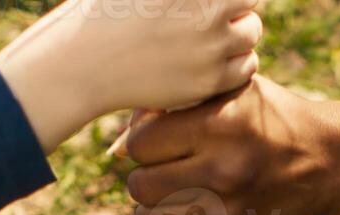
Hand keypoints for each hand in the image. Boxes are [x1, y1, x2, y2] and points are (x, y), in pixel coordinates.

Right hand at [0, 0, 262, 153]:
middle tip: (212, 14)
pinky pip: (245, 68)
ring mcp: (211, 48)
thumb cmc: (109, 12)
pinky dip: (236, 62)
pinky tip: (213, 59)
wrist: (88, 62)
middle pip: (249, 1)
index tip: (214, 3)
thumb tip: (199, 1)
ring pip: (251, 34)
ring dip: (237, 33)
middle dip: (234, 6)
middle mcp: (206, 13)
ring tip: (211, 36)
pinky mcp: (209, 81)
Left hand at [124, 76, 339, 214]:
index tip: (160, 146)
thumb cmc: (272, 120)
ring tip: (174, 202)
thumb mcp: (232, 92)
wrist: (332, 162)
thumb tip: (118, 147)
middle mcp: (226, 170)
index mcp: (220, 125)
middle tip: (165, 176)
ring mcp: (233, 214)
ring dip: (155, 213)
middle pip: (140, 187)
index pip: (139, 146)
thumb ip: (176, 105)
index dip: (144, 144)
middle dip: (146, 180)